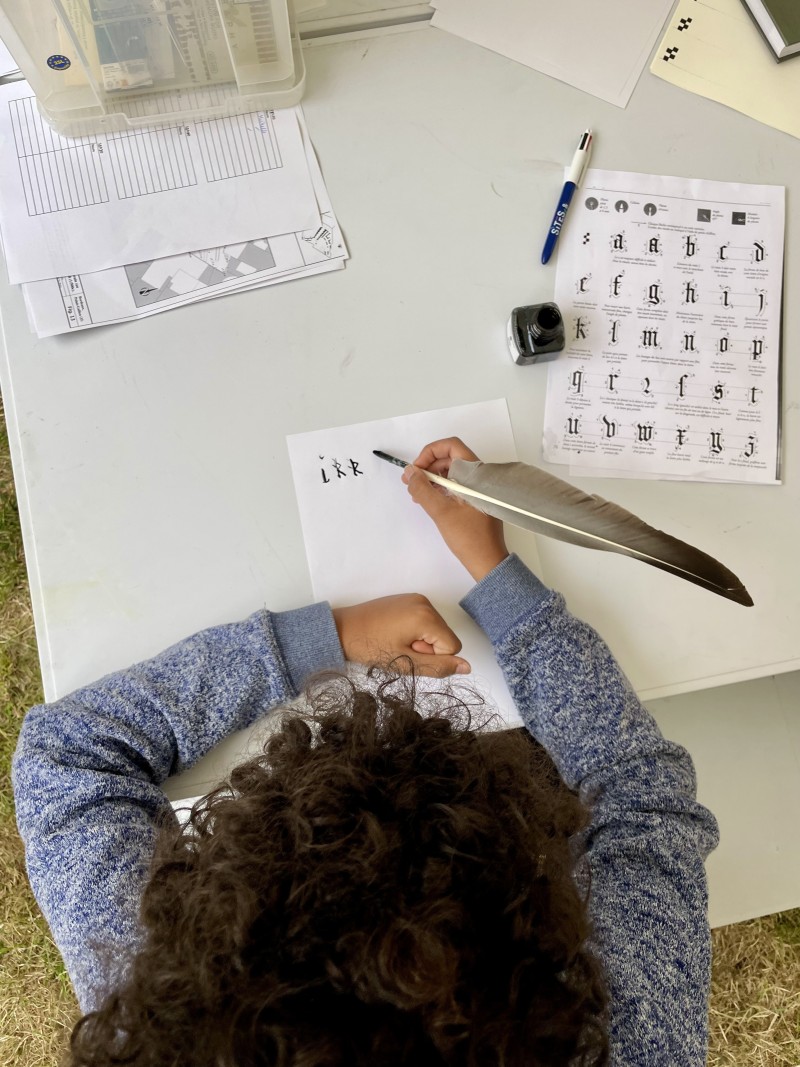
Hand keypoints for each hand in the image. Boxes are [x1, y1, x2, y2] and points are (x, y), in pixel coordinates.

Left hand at [332, 594, 469, 676]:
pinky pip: (425, 621)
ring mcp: (416, 598)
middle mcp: (425, 602)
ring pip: (435, 630)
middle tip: (399, 648)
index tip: (408, 653)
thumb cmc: (369, 647)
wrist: (341, 629)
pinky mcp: (408, 599)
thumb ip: (438, 667)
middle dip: (426, 648)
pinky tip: (394, 633)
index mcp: (426, 616)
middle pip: (444, 636)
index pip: (453, 646)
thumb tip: (467, 667)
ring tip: (396, 641)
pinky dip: (414, 631)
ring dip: (420, 640)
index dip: (433, 657)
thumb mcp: (405, 663)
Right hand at [402, 437, 508, 582]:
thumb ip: (422, 489)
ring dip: (432, 479)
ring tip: (417, 494)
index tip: (416, 469)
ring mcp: (478, 488)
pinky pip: (456, 485)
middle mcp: (479, 477)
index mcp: (475, 474)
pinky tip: (428, 500)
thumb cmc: (469, 537)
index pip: (451, 446)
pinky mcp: (475, 499)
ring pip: (451, 472)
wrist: (488, 560)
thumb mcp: (440, 512)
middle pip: (449, 458)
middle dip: (427, 467)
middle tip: (411, 482)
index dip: (430, 452)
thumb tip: (409, 472)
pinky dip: (441, 489)